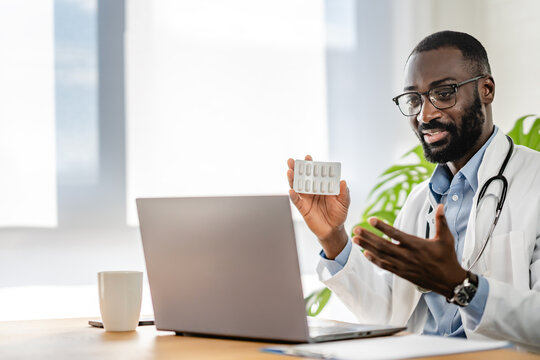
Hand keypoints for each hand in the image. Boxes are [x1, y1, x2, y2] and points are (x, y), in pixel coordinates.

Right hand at [287, 155, 349, 258]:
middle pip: (303, 177)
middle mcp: (313, 190)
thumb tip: (343, 181)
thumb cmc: (339, 214)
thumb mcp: (344, 203)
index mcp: (322, 186)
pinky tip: (291, 190)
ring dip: (292, 179)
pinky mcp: (302, 208)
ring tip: (289, 171)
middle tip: (292, 160)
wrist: (333, 230)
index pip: (316, 173)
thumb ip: (344, 192)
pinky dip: (293, 195)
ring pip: (297, 186)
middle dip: (297, 168)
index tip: (308, 157)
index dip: (311, 165)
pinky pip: (296, 201)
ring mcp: (306, 198)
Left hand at [352, 204, 466, 297]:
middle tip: (356, 229)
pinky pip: (385, 266)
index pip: (396, 234)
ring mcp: (403, 265)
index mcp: (416, 245)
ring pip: (381, 255)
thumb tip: (441, 205)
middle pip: (383, 245)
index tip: (371, 219)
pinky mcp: (402, 273)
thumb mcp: (446, 238)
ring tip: (355, 239)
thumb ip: (441, 221)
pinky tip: (365, 254)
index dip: (382, 227)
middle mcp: (407, 255)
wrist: (449, 281)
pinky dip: (374, 260)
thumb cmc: (447, 258)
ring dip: (367, 247)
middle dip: (368, 237)